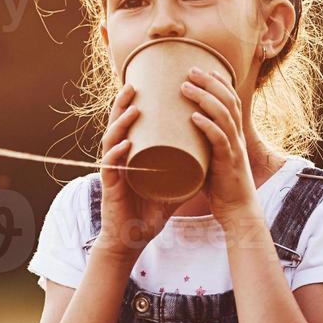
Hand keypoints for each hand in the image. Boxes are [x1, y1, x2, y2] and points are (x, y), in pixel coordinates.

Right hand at [92, 84, 177, 263]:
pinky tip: (124, 145)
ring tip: (133, 110)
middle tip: (133, 85)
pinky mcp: (111, 188)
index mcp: (129, 155)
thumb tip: (212, 152)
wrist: (133, 238)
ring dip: (120, 124)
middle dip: (122, 104)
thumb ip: (187, 168)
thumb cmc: (150, 210)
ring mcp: (112, 172)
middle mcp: (117, 159)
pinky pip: (111, 168)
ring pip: (111, 142)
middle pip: (115, 125)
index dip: (130, 103)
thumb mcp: (172, 184)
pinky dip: (117, 155)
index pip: (126, 124)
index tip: (143, 83)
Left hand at [182, 67, 261, 227]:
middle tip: (190, 69)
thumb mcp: (210, 157)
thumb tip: (175, 131)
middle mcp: (237, 137)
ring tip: (185, 87)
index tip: (203, 67)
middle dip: (209, 82)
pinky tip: (194, 117)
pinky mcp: (228, 164)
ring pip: (223, 116)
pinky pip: (219, 140)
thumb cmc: (220, 185)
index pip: (231, 100)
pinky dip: (207, 127)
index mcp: (234, 134)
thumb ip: (199, 143)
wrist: (237, 210)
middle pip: (228, 100)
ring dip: (204, 98)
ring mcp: (234, 149)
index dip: (220, 82)